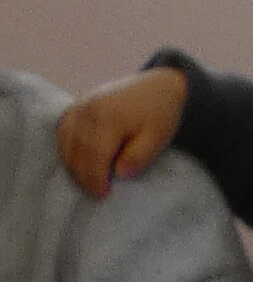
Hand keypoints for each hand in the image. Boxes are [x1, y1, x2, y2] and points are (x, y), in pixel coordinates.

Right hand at [54, 69, 184, 195]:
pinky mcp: (77, 104)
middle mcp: (89, 109)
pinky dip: (66, 147)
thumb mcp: (157, 139)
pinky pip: (63, 129)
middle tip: (94, 194)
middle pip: (77, 149)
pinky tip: (77, 162)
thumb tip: (119, 173)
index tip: (102, 194)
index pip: (95, 154)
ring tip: (86, 182)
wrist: (156, 87)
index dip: (96, 178)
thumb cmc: (159, 116)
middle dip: (83, 175)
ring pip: (66, 140)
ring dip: (73, 164)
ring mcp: (80, 104)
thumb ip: (138, 157)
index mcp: (109, 118)